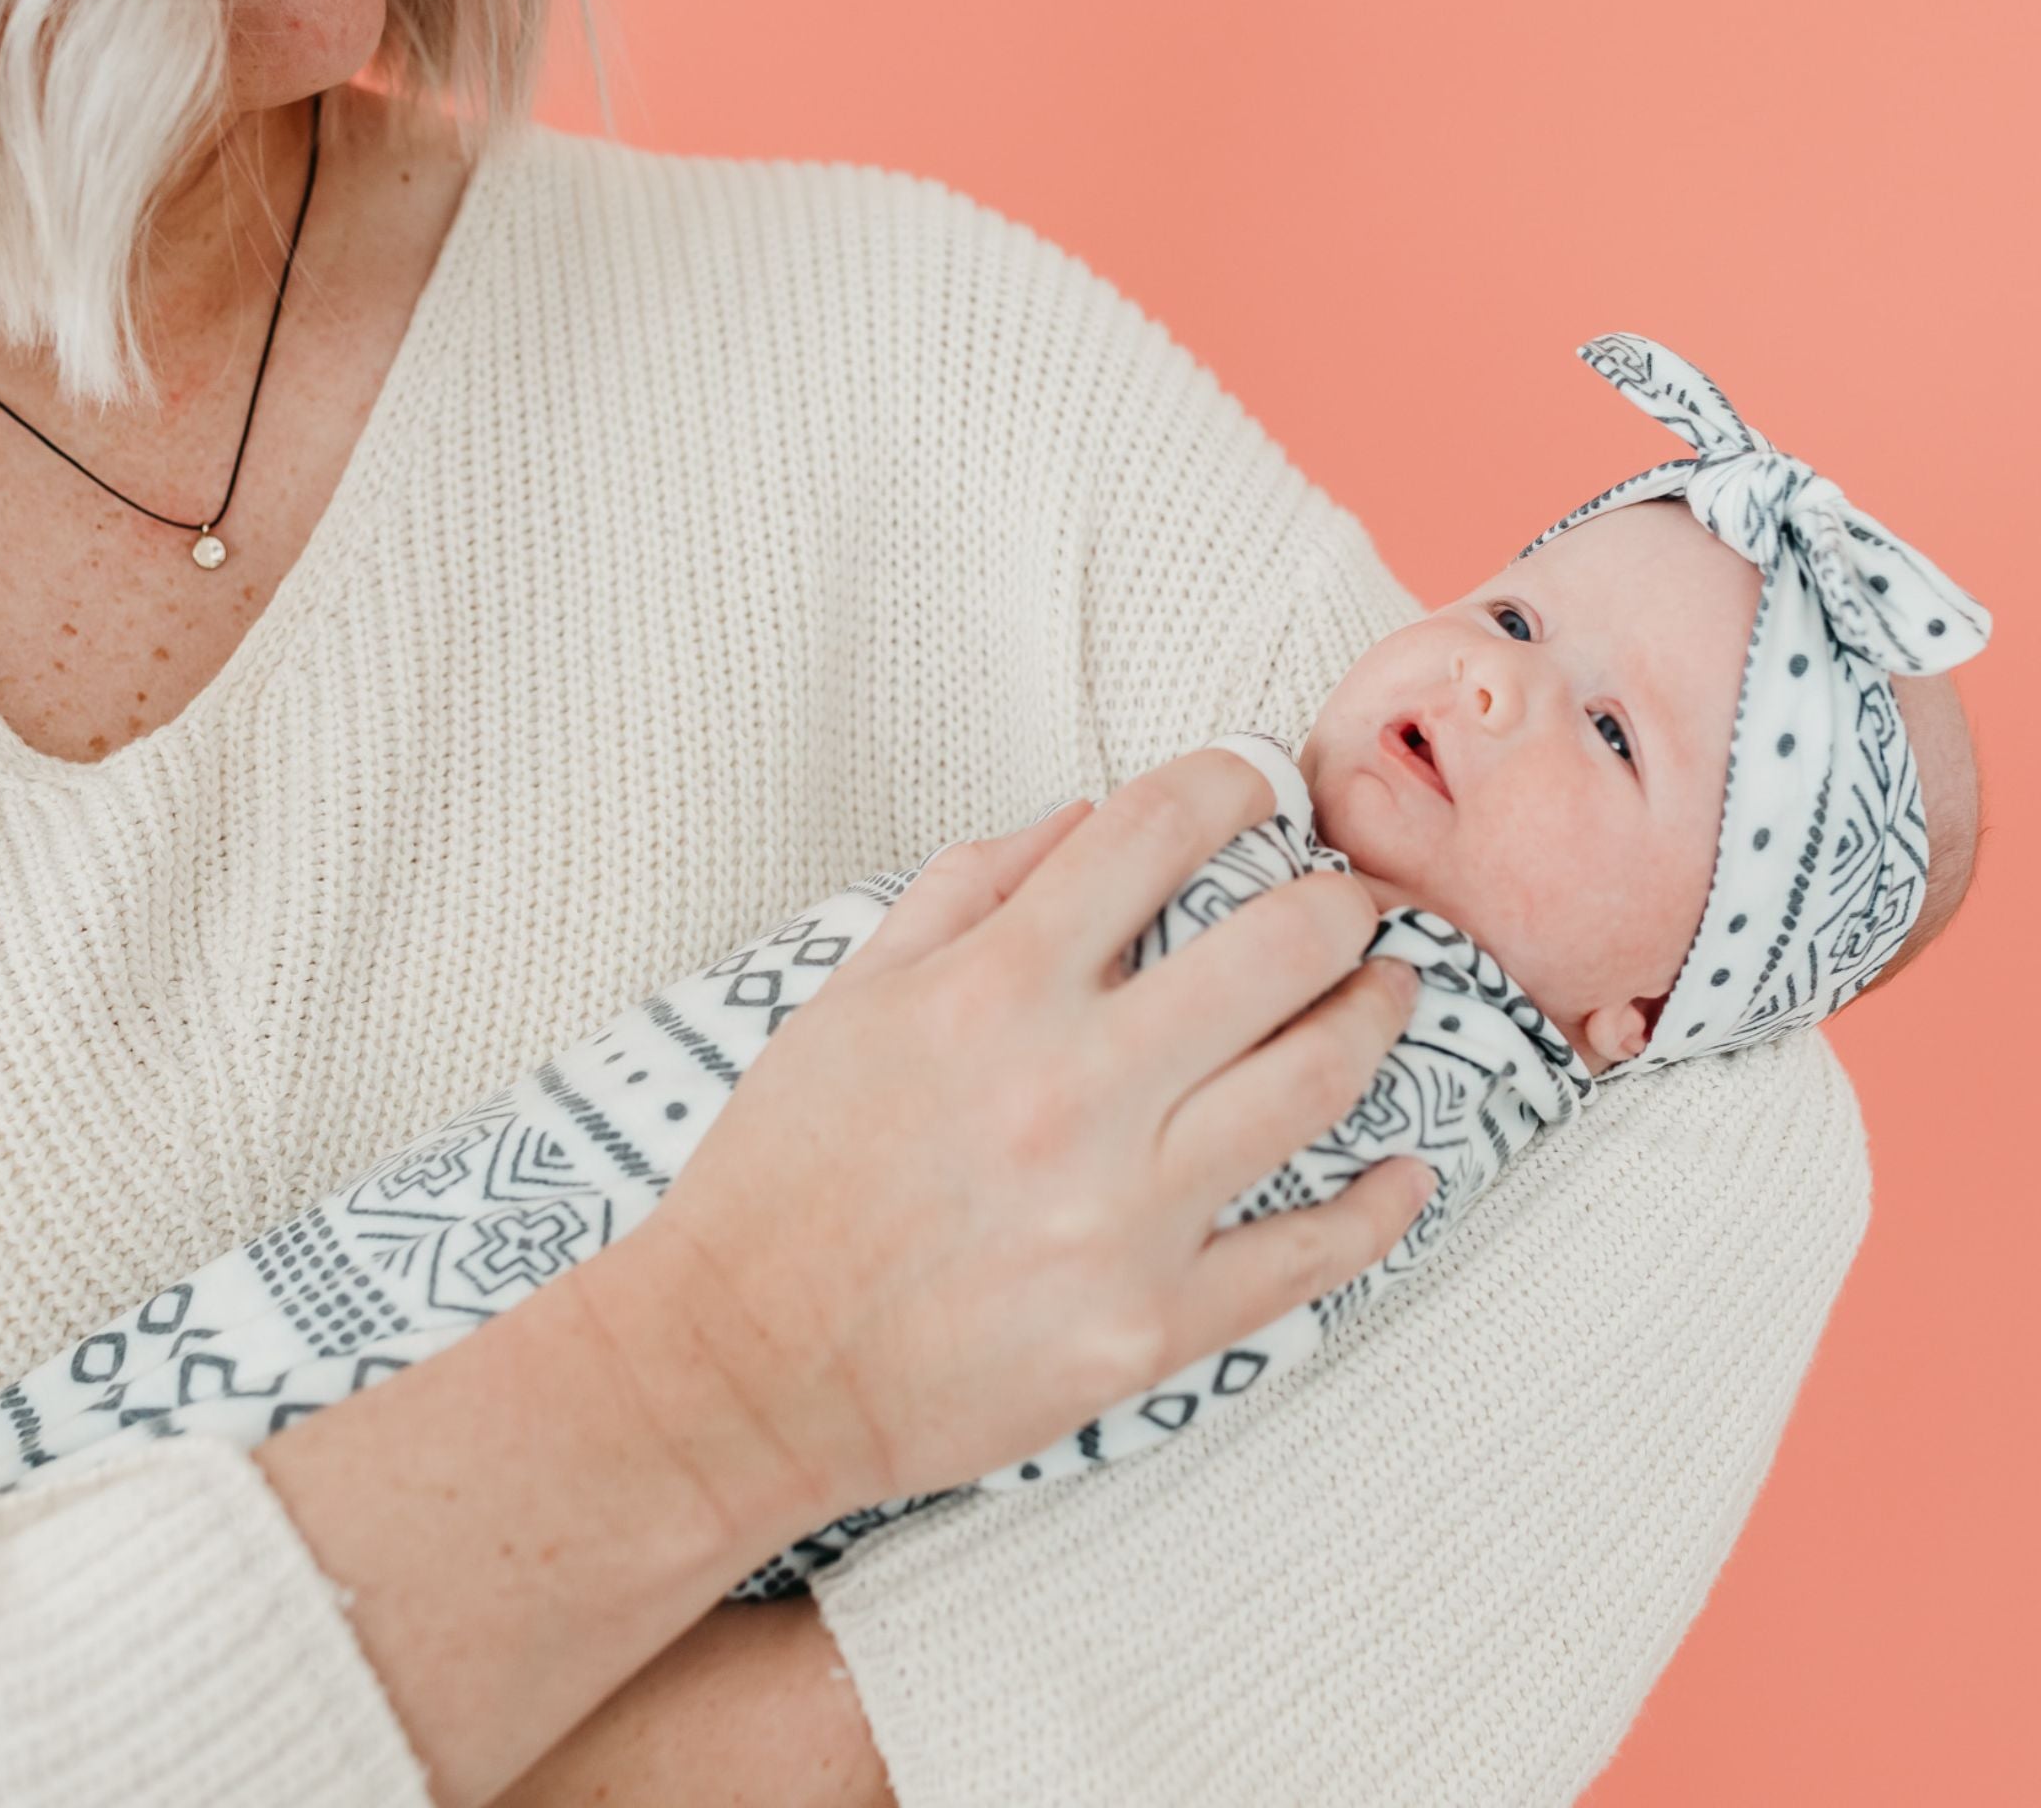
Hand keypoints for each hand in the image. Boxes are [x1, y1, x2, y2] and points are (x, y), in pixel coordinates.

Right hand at [596, 748, 1429, 1528]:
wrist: (744, 1369)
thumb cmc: (783, 1174)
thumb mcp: (847, 999)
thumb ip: (965, 891)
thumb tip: (1086, 816)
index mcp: (992, 989)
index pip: (1154, 831)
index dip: (1230, 782)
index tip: (1258, 786)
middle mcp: (1073, 1087)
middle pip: (1279, 947)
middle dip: (1341, 902)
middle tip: (1354, 902)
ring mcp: (1124, 1214)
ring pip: (1318, 1082)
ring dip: (1376, 1019)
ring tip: (1389, 995)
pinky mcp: (1151, 1326)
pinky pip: (1309, 1255)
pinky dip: (1379, 1207)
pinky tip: (1407, 1171)